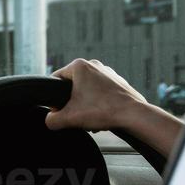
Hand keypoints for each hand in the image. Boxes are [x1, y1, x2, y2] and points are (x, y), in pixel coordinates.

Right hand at [46, 57, 184, 156]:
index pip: (55, 80)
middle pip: (72, 87)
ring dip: (85, 105)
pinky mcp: (119, 82)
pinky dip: (98, 104)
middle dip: (72, 103)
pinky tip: (101, 116)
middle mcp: (94, 65)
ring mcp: (108, 72)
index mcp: (79, 66)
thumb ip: (51, 119)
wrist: (133, 115)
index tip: (60, 110)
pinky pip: (101, 93)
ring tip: (90, 119)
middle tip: (77, 116)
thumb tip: (50, 119)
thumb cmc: (102, 111)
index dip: (53, 98)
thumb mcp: (67, 118)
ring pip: (87, 91)